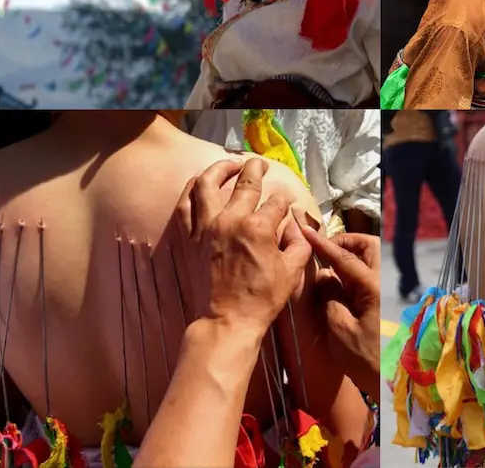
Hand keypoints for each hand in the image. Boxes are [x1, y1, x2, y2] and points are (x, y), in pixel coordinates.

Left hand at [175, 158, 311, 331]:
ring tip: (228, 164)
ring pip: (206, 185)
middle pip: (245, 184)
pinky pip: (185, 206)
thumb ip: (298, 243)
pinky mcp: (189, 239)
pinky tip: (199, 183)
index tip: (286, 202)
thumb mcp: (292, 271)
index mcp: (258, 228)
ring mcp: (205, 228)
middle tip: (260, 165)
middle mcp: (230, 221)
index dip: (285, 200)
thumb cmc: (262, 298)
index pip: (276, 202)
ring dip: (219, 169)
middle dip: (256, 169)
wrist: (226, 320)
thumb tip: (296, 227)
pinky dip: (192, 190)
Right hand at [301, 224, 382, 391]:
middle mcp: (385, 282)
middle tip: (324, 252)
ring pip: (372, 258)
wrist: (389, 378)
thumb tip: (325, 275)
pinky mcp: (384, 299)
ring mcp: (387, 289)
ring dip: (351, 255)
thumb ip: (329, 295)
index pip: (344, 256)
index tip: (306, 231)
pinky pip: (370, 274)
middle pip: (369, 245)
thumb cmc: (363, 357)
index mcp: (373, 286)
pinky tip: (338, 284)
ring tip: (329, 268)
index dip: (323, 243)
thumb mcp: (338, 327)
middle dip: (346, 242)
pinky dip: (354, 271)